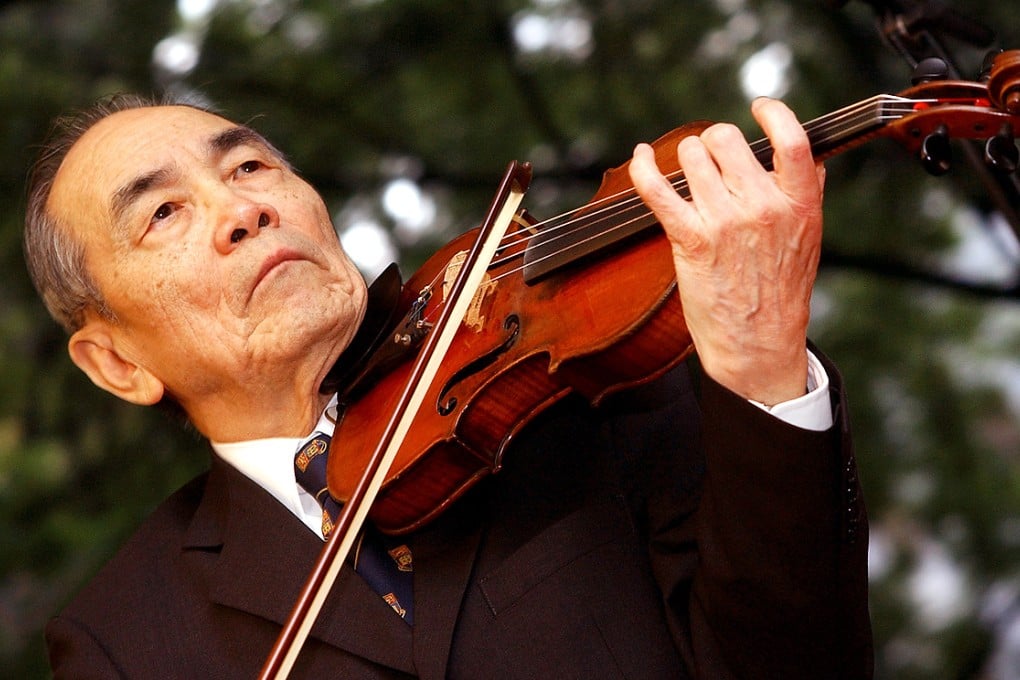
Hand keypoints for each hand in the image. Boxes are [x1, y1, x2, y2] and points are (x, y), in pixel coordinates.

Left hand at [628, 98, 824, 405]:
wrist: (758, 346)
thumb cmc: (780, 295)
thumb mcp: (809, 240)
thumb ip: (806, 195)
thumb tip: (804, 157)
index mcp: (800, 204)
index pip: (792, 139)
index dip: (773, 112)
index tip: (758, 107)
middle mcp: (763, 207)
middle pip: (726, 139)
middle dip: (712, 143)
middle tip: (710, 161)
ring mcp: (725, 223)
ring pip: (692, 156)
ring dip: (684, 159)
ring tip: (688, 177)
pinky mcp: (691, 241)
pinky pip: (658, 188)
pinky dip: (643, 167)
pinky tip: (640, 157)